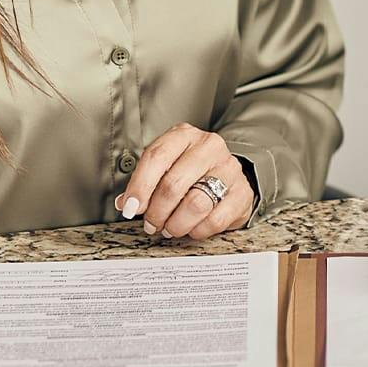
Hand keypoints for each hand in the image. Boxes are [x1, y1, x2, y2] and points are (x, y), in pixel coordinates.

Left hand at [117, 124, 253, 239]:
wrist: (228, 176)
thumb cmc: (191, 172)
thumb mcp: (166, 167)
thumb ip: (144, 182)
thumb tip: (125, 203)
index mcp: (184, 135)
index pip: (156, 157)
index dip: (139, 187)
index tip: (130, 208)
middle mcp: (209, 147)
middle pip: (173, 184)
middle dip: (156, 211)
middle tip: (151, 224)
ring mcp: (229, 168)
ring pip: (195, 204)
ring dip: (175, 224)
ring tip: (169, 229)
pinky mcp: (242, 192)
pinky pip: (215, 220)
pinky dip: (197, 231)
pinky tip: (191, 229)